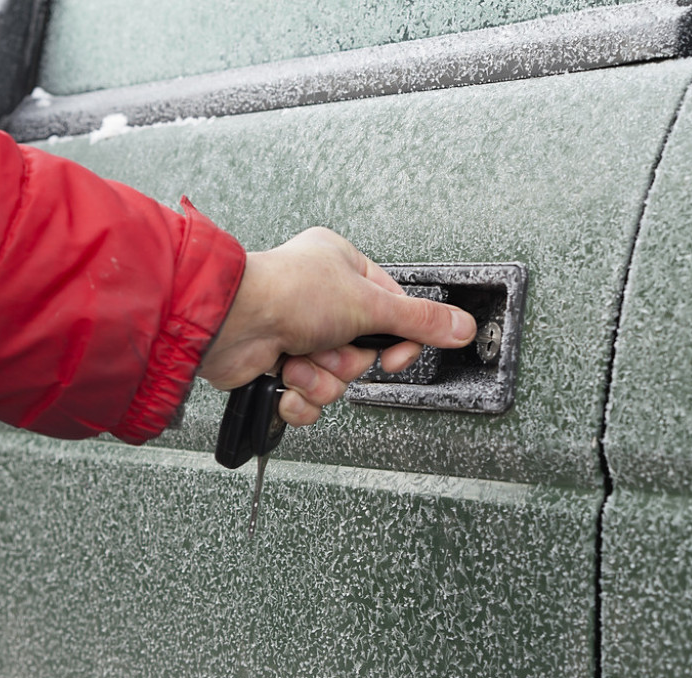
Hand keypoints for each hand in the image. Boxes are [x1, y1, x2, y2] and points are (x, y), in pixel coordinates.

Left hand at [198, 228, 476, 425]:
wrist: (230, 324)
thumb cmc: (285, 293)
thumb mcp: (368, 303)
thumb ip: (419, 322)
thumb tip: (461, 326)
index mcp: (341, 267)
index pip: (391, 310)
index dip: (397, 340)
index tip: (395, 354)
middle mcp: (318, 298)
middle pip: (363, 351)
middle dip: (347, 360)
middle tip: (331, 347)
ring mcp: (296, 333)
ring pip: (336, 379)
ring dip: (321, 378)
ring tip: (301, 359)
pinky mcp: (277, 367)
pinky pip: (308, 398)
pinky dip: (299, 396)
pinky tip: (286, 379)